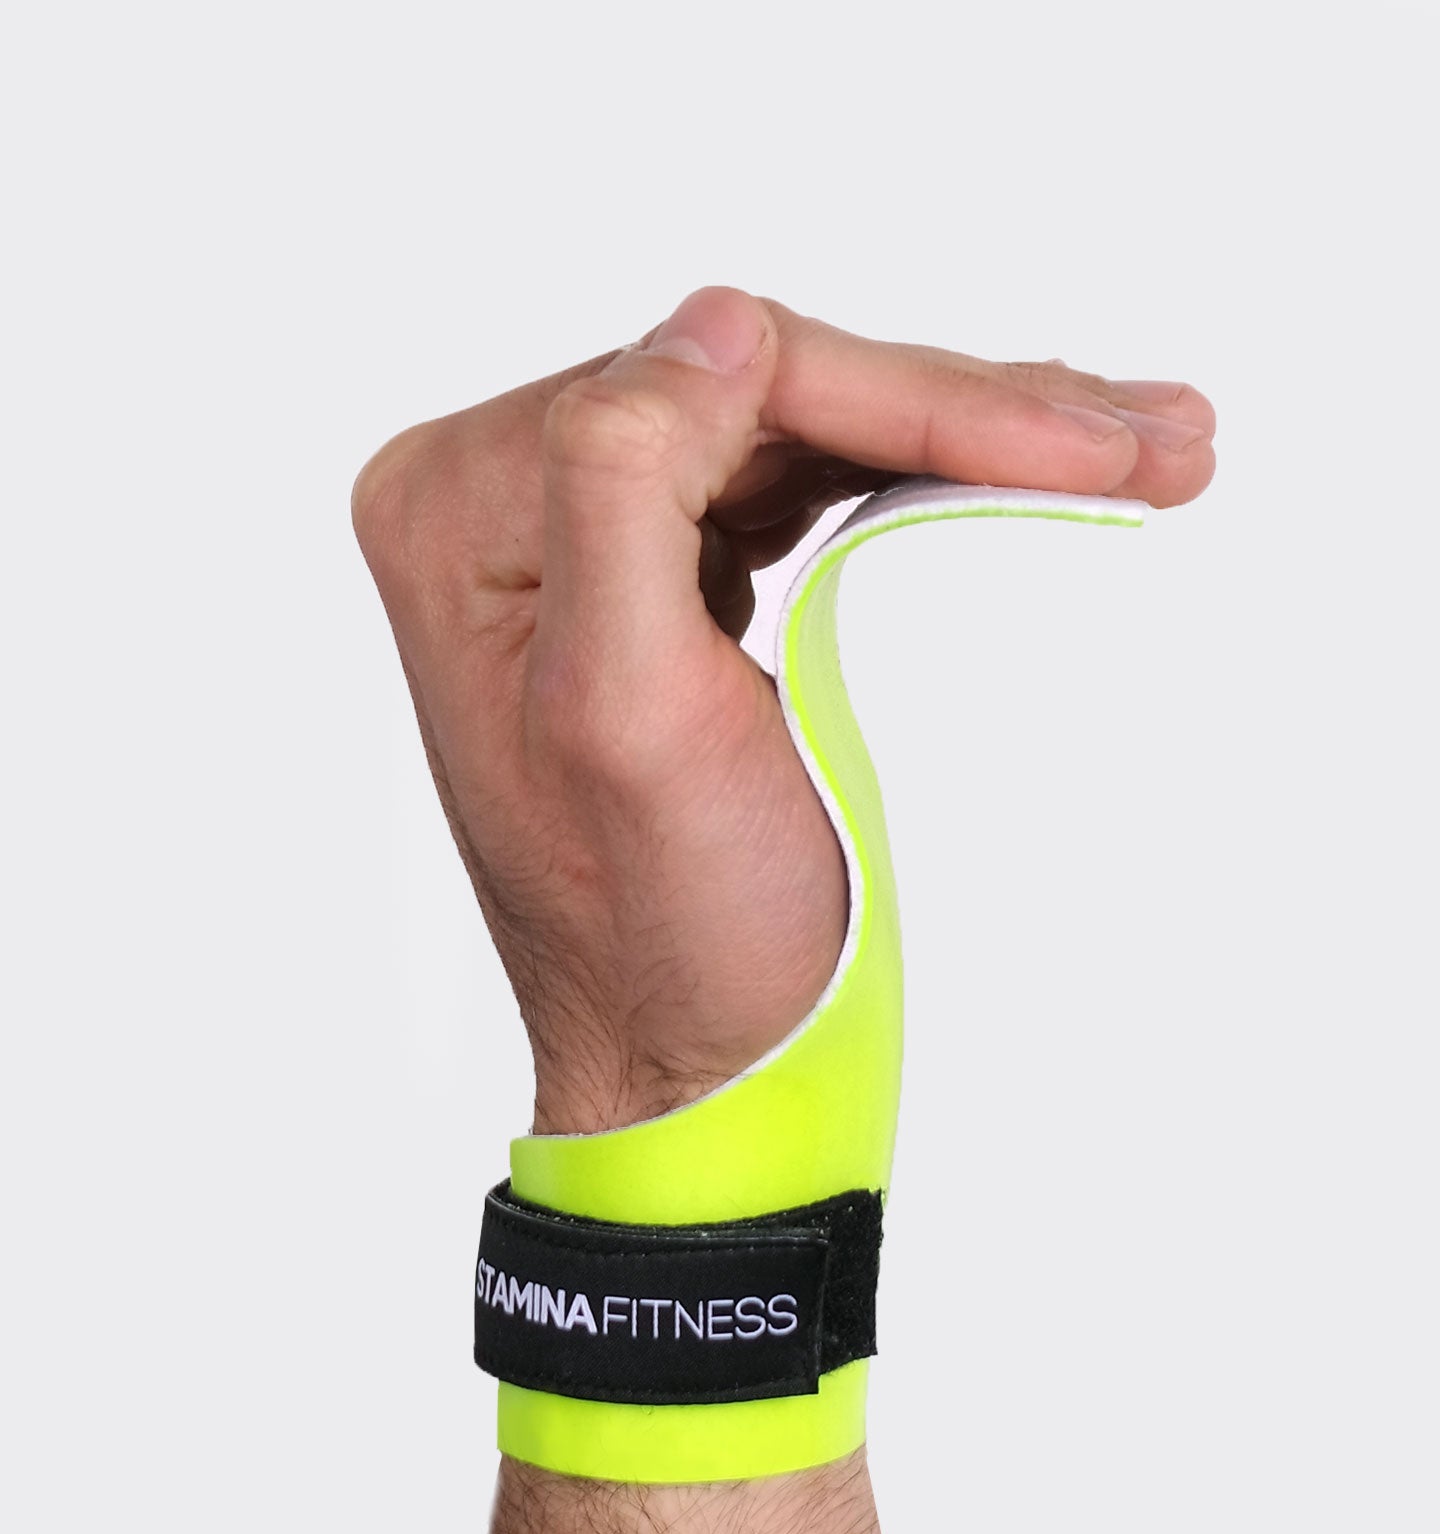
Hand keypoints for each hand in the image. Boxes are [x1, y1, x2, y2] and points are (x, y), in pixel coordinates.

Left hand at [351, 286, 1213, 1134]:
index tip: (1090, 447)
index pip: (721, 382)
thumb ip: (624, 487)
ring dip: (974, 432)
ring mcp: (578, 529)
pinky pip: (799, 480)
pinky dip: (923, 472)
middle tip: (1156, 434)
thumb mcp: (628, 720)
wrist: (692, 1061)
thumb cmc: (664, 934)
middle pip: (772, 393)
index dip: (918, 401)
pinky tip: (1023, 465)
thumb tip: (720, 321)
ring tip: (1137, 446)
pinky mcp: (653, 571)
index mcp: (462, 509)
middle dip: (974, 412)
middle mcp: (499, 498)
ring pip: (803, 427)